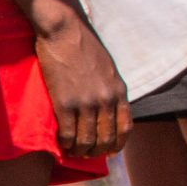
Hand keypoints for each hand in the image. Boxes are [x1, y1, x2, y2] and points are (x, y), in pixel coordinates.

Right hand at [33, 14, 129, 157]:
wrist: (64, 31)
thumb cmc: (84, 45)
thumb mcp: (108, 68)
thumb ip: (110, 89)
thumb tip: (108, 109)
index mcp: (119, 90)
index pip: (126, 127)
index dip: (118, 144)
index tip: (111, 152)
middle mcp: (106, 99)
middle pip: (107, 138)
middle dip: (97, 151)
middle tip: (87, 154)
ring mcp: (86, 102)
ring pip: (87, 140)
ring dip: (80, 151)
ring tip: (73, 151)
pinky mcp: (64, 103)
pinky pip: (68, 134)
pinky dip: (65, 144)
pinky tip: (61, 144)